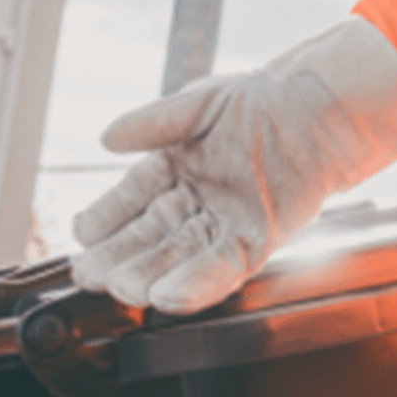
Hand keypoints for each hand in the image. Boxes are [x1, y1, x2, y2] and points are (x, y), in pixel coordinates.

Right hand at [70, 18, 396, 313]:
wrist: (315, 108)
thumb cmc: (259, 100)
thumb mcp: (198, 105)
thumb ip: (153, 123)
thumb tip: (106, 137)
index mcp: (175, 169)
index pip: (130, 199)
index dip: (105, 218)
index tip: (81, 235)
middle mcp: (196, 203)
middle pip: (149, 237)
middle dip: (119, 258)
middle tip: (91, 274)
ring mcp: (224, 224)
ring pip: (179, 259)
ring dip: (150, 277)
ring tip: (124, 289)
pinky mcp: (256, 242)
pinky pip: (223, 269)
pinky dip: (196, 284)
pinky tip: (168, 296)